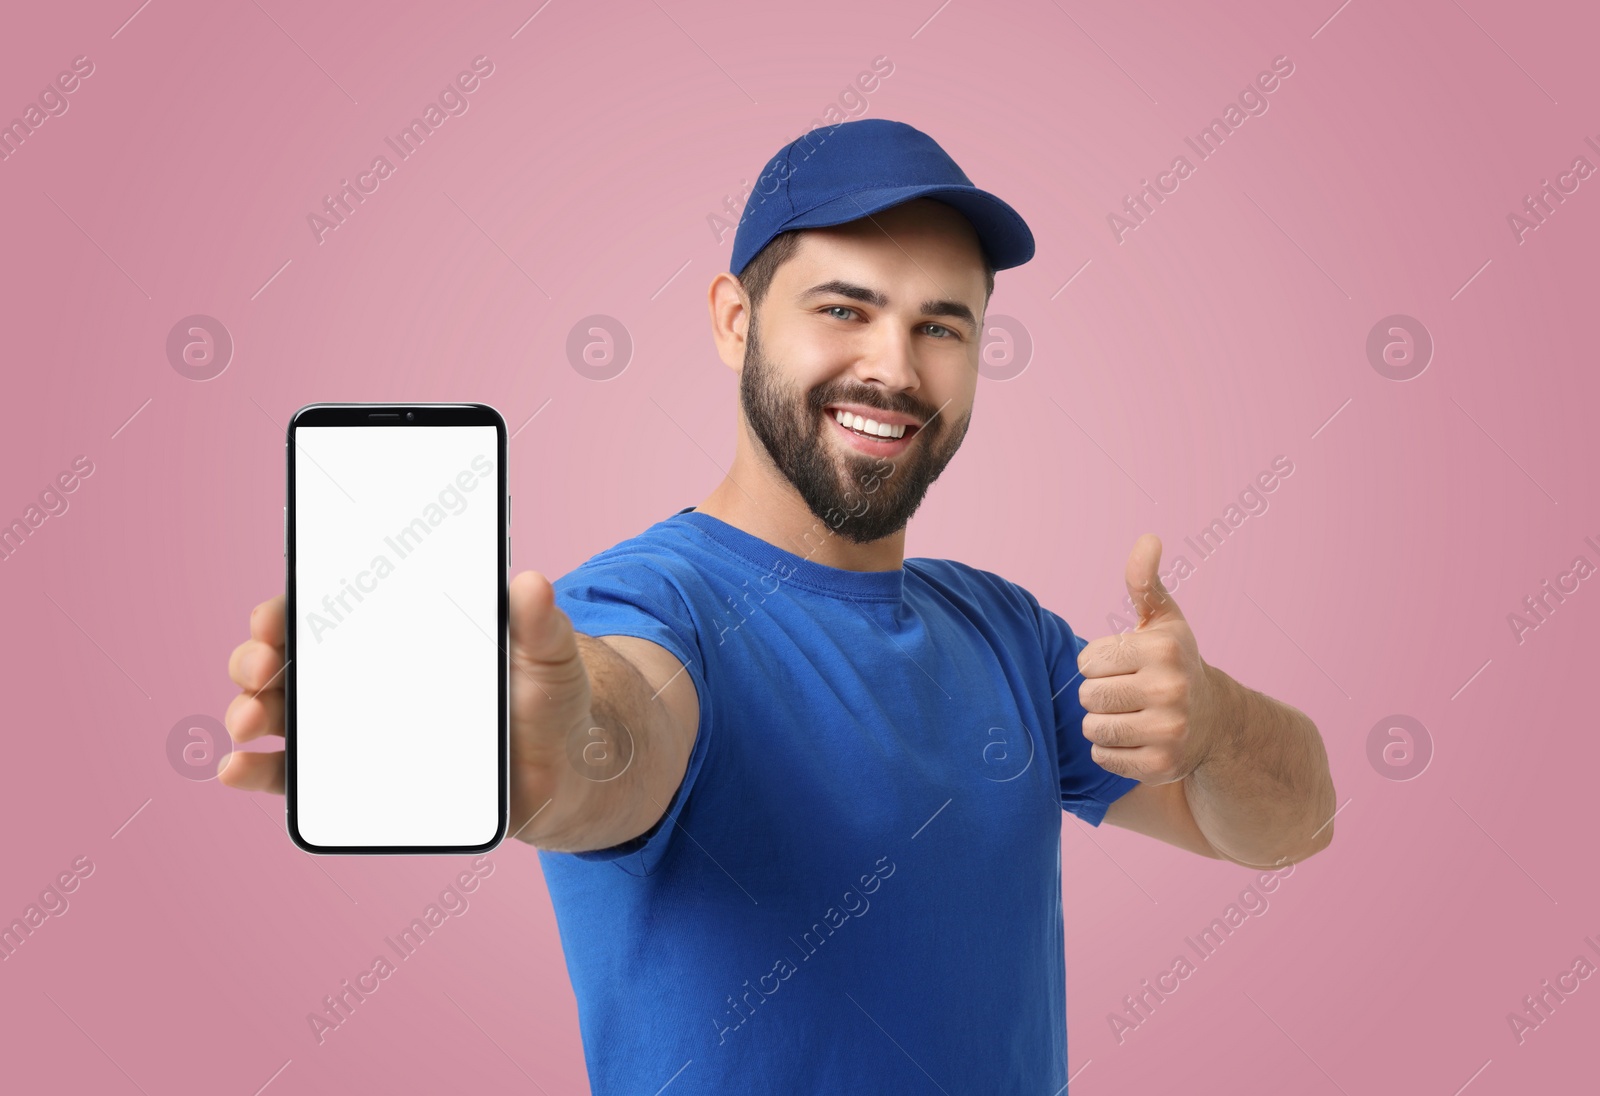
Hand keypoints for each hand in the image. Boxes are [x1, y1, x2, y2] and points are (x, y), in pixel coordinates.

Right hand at [220, 571, 596, 841]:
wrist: (564, 771)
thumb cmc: (549, 700)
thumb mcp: (550, 656)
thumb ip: (540, 624)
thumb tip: (531, 582)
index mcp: (399, 633)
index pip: (329, 612)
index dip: (288, 613)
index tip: (271, 620)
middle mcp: (365, 676)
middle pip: (290, 660)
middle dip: (258, 660)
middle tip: (263, 667)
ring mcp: (358, 729)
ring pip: (283, 714)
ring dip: (251, 712)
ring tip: (247, 722)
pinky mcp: (362, 780)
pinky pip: (298, 778)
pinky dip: (260, 773)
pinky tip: (236, 770)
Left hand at [1077, 534, 1220, 783]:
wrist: (1217, 722)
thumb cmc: (1174, 662)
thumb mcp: (1163, 619)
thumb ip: (1145, 580)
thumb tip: (1148, 539)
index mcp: (1164, 650)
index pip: (1087, 661)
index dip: (1099, 663)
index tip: (1125, 664)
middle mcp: (1170, 690)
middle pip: (1087, 696)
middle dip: (1099, 693)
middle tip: (1128, 692)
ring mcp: (1168, 731)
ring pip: (1092, 728)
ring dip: (1103, 723)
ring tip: (1131, 715)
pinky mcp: (1161, 766)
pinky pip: (1103, 757)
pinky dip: (1112, 751)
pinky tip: (1137, 739)